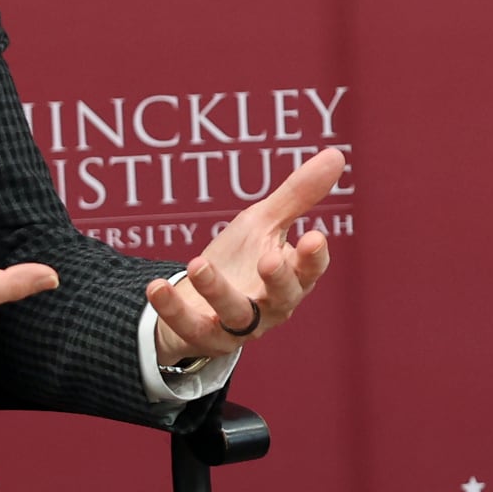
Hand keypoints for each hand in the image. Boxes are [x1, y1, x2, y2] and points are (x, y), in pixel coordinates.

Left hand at [149, 147, 344, 364]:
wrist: (199, 299)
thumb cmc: (240, 259)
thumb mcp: (265, 223)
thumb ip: (297, 195)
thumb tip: (336, 154)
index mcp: (292, 277)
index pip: (310, 270)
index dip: (313, 257)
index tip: (314, 237)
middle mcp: (272, 306)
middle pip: (282, 298)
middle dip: (278, 280)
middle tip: (268, 260)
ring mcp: (239, 326)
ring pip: (236, 314)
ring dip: (217, 290)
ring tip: (198, 263)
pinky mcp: (205, 337)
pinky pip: (190, 328)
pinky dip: (172, 310)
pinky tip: (156, 286)